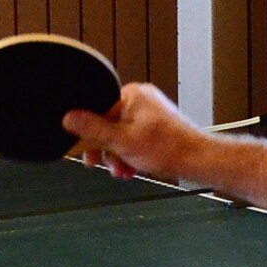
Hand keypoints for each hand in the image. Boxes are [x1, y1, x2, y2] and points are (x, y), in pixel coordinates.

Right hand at [63, 82, 204, 181]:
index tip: (89, 154)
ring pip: (122, 135)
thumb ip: (93, 129)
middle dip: (109, 150)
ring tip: (125, 171)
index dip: (91, 136)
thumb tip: (68, 117)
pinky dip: (132, 154)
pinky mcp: (157, 126)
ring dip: (120, 156)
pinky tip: (133, 169)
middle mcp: (140, 99)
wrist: (198, 160)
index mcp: (131, 94)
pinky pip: (134, 138)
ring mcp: (150, 112)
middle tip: (110, 167)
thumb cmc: (166, 149)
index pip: (98, 111)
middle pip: (109, 125)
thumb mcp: (121, 141)